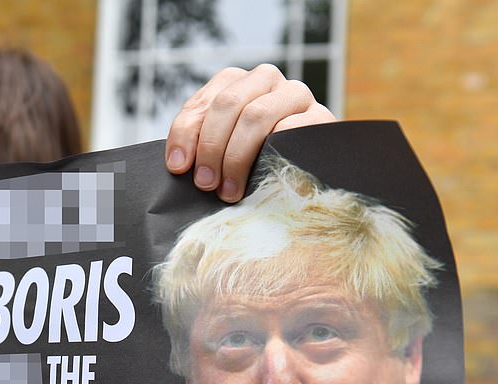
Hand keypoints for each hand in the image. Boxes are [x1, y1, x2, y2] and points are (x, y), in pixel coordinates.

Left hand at [165, 64, 335, 202]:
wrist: (309, 167)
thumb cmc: (256, 161)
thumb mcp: (224, 149)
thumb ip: (203, 145)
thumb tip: (179, 164)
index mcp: (235, 82)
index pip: (202, 102)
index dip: (185, 134)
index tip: (178, 167)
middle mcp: (265, 79)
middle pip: (228, 104)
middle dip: (211, 147)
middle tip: (205, 183)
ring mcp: (295, 94)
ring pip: (256, 115)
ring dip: (237, 156)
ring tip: (228, 190)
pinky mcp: (320, 116)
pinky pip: (290, 128)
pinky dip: (270, 153)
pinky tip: (261, 175)